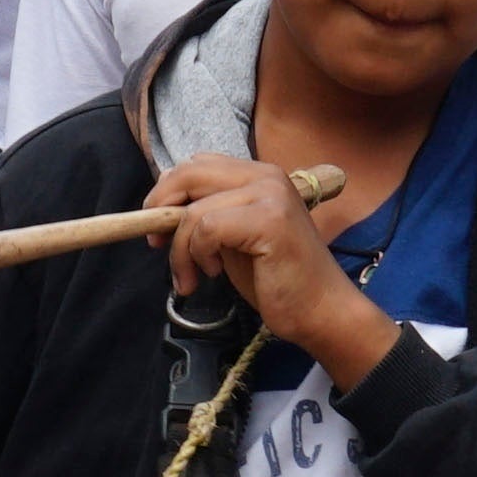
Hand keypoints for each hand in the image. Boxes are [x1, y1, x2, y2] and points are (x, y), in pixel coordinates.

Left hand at [150, 154, 386, 378]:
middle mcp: (267, 175)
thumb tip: (161, 205)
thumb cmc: (278, 280)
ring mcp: (270, 195)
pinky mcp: (269, 220)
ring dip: (180, 250)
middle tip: (157, 245)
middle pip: (189, 173)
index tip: (159, 229)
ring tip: (193, 277)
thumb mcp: (234, 239)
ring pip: (194, 210)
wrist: (320, 311)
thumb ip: (209, 214)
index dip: (168, 192)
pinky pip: (207, 229)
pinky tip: (214, 274)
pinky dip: (197, 256)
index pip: (197, 164)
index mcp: (260, 174)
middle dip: (161, 210)